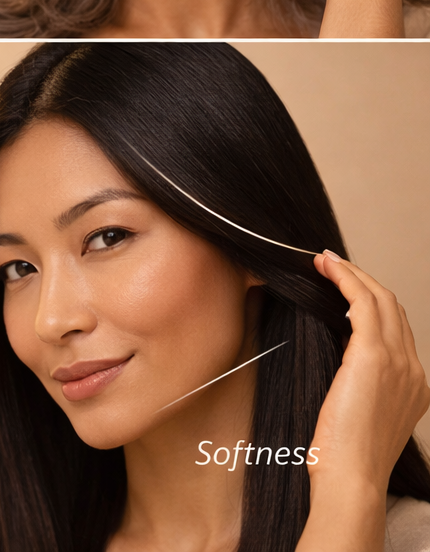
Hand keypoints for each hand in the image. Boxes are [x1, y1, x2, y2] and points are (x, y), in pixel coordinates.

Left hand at [308, 251, 428, 495]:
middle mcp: (413, 370)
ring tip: (324, 261)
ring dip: (351, 274)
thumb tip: (335, 351)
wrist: (352, 477)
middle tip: (330, 264)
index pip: (396, 328)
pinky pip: (362, 303)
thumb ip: (358, 380)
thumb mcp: (358, 410)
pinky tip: (326, 271)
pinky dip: (345, 280)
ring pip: (380, 299)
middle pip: (393, 307)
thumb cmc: (344, 455)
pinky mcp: (374, 356)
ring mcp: (399, 362)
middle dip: (361, 280)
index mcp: (413, 385)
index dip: (370, 301)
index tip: (343, 286)